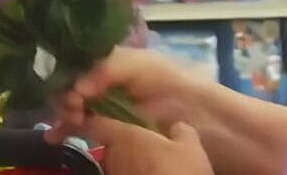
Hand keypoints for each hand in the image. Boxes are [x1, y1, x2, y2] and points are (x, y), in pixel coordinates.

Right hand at [46, 47, 196, 143]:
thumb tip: (75, 86)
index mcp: (107, 58)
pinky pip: (80, 125)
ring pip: (70, 106)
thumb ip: (107, 69)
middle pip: (68, 86)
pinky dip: (65, 129)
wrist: (197, 113)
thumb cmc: (170, 80)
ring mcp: (101, 103)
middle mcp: (99, 78)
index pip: (75, 63)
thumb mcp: (140, 65)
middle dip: (64, 99)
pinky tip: (54, 138)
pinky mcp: (105, 125)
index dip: (67, 77)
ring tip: (65, 127)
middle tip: (73, 113)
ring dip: (62, 115)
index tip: (72, 96)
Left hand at [87, 117, 212, 174]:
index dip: (94, 119)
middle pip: (108, 146)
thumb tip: (177, 128)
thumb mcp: (191, 147)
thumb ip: (181, 132)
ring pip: (115, 166)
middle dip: (121, 146)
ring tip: (149, 167)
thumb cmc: (181, 172)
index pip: (95, 124)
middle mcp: (113, 157)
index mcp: (125, 137)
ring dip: (127, 165)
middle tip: (143, 147)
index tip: (98, 117)